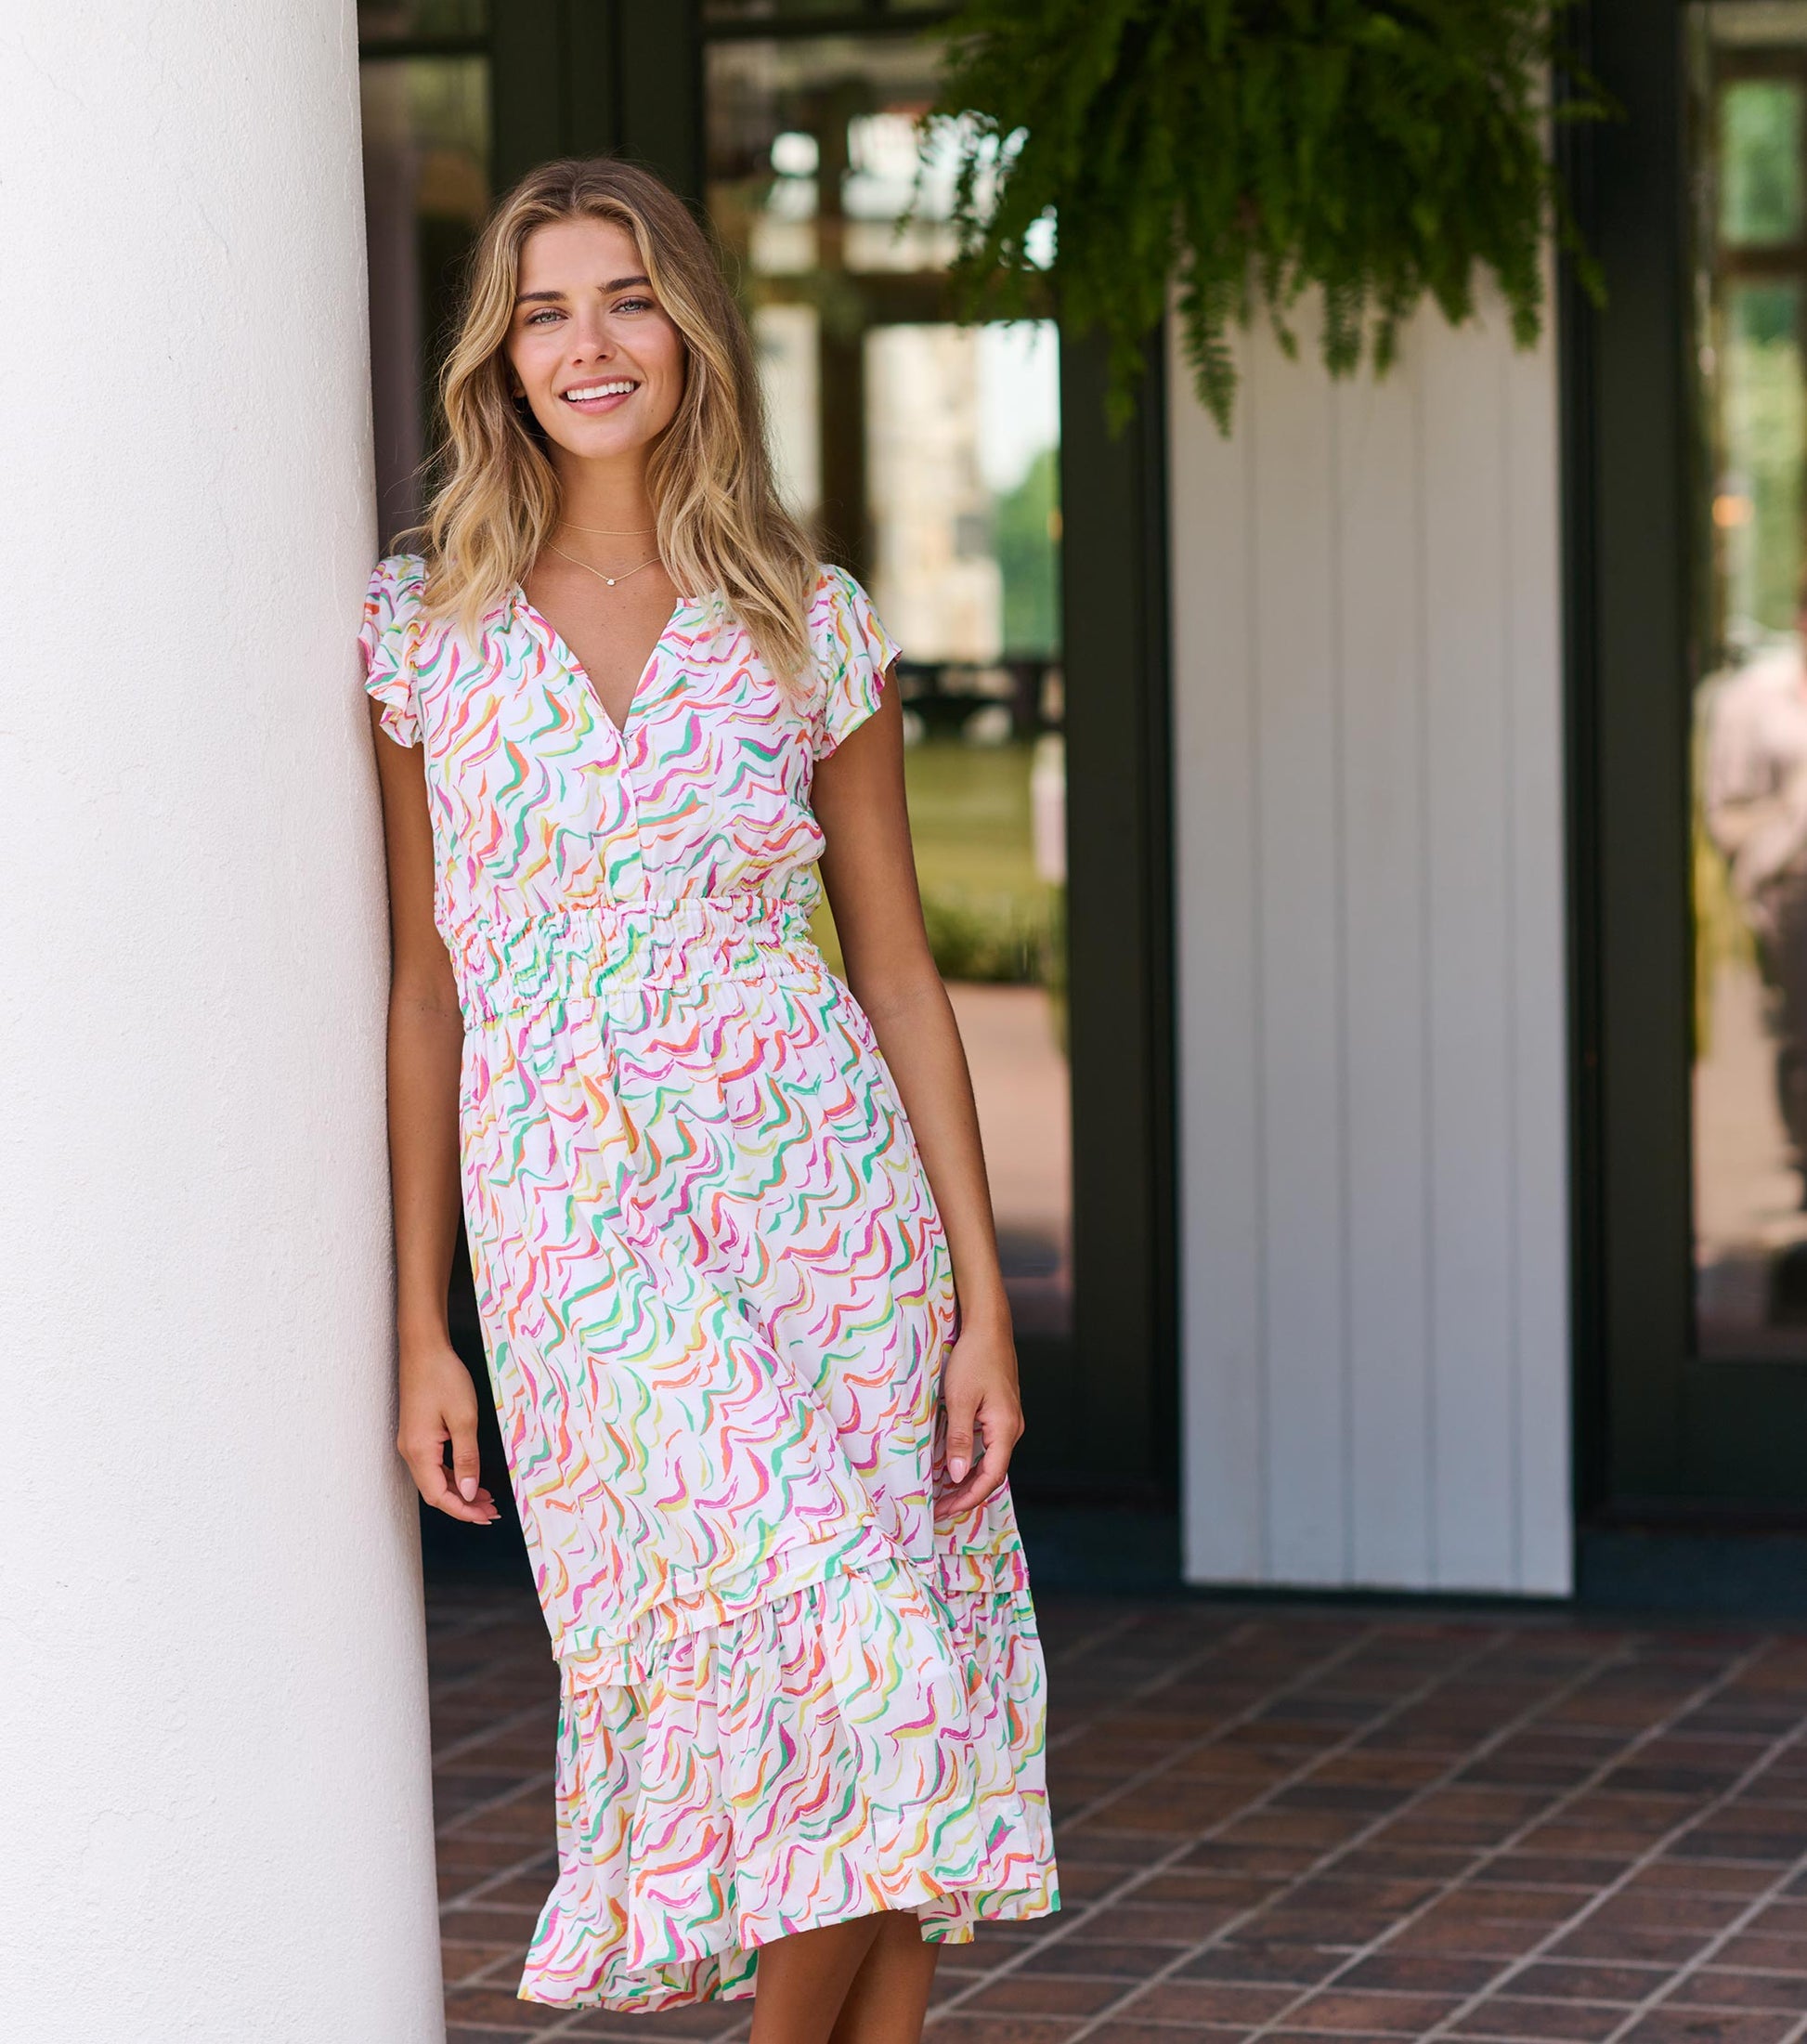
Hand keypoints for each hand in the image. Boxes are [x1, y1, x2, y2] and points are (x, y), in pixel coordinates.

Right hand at [397, 1339, 501, 1524]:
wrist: (424, 1349)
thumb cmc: (444, 1377)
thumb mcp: (464, 1419)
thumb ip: (466, 1458)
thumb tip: (467, 1492)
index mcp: (419, 1451)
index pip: (439, 1496)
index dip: (463, 1511)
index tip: (486, 1517)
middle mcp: (410, 1452)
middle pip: (435, 1492)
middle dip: (463, 1505)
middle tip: (491, 1511)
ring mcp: (412, 1444)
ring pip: (434, 1480)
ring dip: (459, 1491)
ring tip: (486, 1498)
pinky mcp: (417, 1435)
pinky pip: (433, 1465)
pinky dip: (452, 1475)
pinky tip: (470, 1476)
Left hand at [937, 1316, 1023, 1516]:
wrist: (989, 1328)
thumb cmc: (974, 1359)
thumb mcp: (960, 1400)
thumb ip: (960, 1439)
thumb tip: (957, 1475)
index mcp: (1006, 1429)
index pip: (990, 1478)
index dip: (967, 1498)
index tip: (943, 1510)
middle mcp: (1013, 1429)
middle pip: (992, 1473)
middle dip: (965, 1494)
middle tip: (937, 1507)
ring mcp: (1009, 1421)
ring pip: (991, 1461)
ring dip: (968, 1479)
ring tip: (942, 1492)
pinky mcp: (1001, 1413)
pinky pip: (989, 1447)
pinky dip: (972, 1461)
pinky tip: (954, 1465)